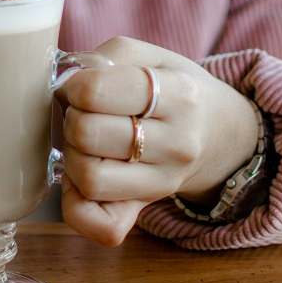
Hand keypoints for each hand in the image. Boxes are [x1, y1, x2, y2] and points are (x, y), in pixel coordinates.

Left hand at [57, 37, 260, 245]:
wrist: (218, 132)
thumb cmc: (172, 88)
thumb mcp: (150, 56)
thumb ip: (106, 57)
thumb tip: (63, 82)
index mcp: (179, 94)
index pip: (96, 92)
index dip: (72, 86)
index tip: (78, 86)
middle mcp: (177, 143)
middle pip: (86, 134)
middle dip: (71, 118)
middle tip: (83, 114)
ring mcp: (164, 182)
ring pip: (88, 179)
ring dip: (72, 156)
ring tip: (86, 143)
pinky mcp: (146, 209)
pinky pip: (102, 226)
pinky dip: (77, 206)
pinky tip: (81, 180)